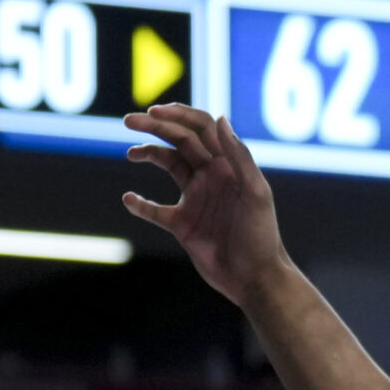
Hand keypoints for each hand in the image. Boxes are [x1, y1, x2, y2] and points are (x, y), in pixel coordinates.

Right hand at [122, 104, 292, 308]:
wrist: (254, 278)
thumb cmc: (261, 234)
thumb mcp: (255, 192)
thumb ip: (239, 156)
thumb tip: (220, 119)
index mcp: (229, 164)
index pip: (201, 129)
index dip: (178, 116)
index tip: (153, 112)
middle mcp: (212, 176)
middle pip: (180, 142)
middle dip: (156, 127)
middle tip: (128, 121)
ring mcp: (196, 199)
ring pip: (168, 166)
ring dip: (149, 154)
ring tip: (131, 153)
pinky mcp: (183, 225)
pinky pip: (155, 210)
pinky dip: (140, 204)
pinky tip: (128, 199)